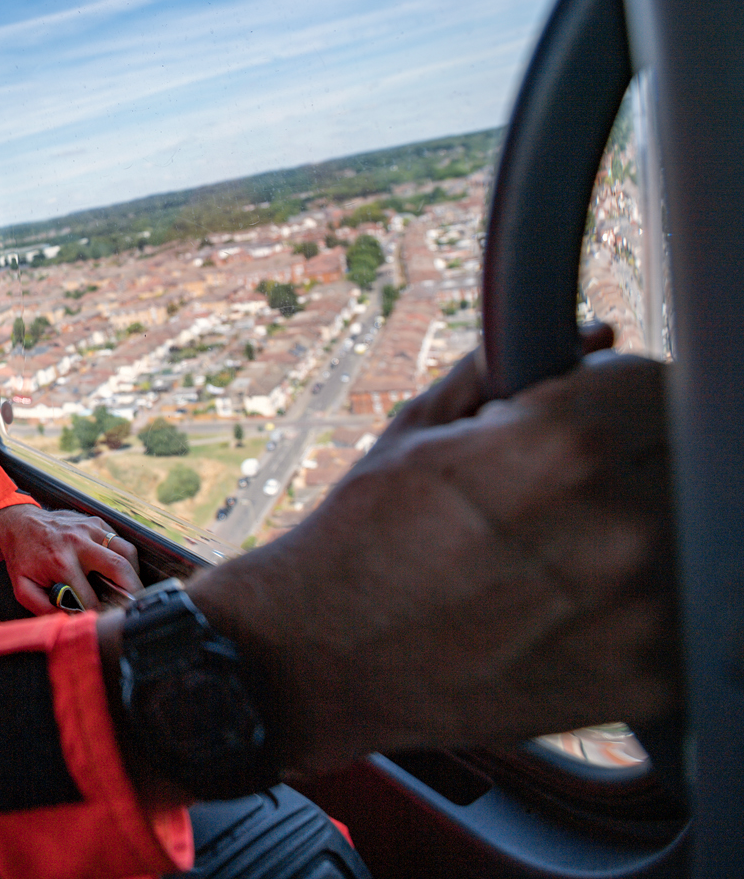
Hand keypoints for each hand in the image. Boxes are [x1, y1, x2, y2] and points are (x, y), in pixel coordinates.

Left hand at [0, 504, 142, 614]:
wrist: (18, 523)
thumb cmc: (23, 556)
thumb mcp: (23, 588)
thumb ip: (44, 609)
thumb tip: (70, 622)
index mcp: (60, 562)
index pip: (92, 597)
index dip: (100, 613)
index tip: (104, 619)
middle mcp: (78, 543)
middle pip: (119, 569)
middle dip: (132, 592)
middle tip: (134, 606)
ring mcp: (89, 529)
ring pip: (127, 552)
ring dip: (133, 573)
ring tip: (129, 587)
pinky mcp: (96, 522)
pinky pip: (120, 540)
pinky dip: (124, 557)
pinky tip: (117, 568)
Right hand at [184, 326, 677, 772]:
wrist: (321, 661)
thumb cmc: (359, 543)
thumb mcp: (417, 433)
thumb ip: (508, 376)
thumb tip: (590, 336)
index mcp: (564, 445)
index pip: (661, 384)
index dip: (624, 396)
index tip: (604, 415)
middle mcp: (620, 525)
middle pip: (689, 459)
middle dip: (638, 461)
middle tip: (578, 488)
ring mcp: (645, 611)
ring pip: (696, 538)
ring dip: (651, 534)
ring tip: (574, 552)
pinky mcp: (651, 680)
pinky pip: (690, 619)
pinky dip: (651, 609)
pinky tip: (584, 609)